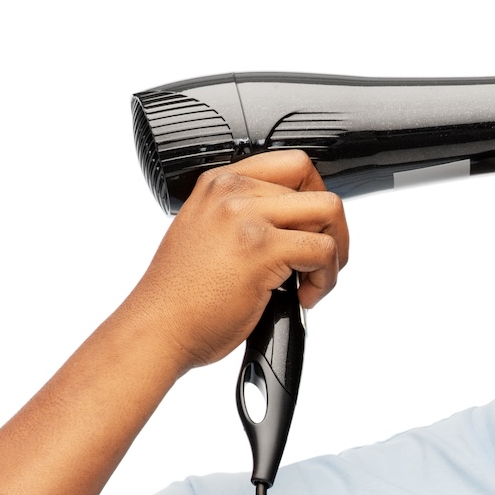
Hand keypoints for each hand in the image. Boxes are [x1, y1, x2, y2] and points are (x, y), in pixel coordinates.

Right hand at [122, 150, 350, 372]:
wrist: (159, 329)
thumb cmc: (183, 297)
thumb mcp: (209, 235)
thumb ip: (247, 217)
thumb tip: (298, 223)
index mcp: (218, 183)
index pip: (292, 165)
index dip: (314, 198)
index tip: (312, 229)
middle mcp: (231, 192)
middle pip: (316, 186)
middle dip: (332, 228)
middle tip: (320, 262)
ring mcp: (245, 217)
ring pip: (329, 212)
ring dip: (335, 251)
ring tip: (313, 280)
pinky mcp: (261, 248)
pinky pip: (324, 250)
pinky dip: (327, 279)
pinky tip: (304, 297)